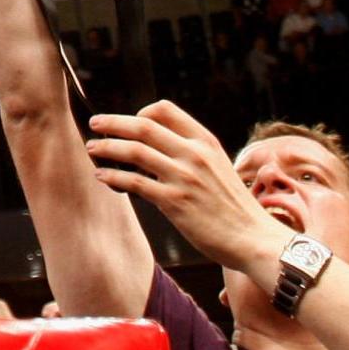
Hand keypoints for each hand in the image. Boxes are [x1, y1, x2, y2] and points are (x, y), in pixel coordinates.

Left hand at [83, 99, 284, 272]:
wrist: (256, 240)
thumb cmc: (235, 208)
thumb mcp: (219, 168)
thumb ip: (192, 155)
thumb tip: (156, 150)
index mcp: (205, 142)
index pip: (165, 110)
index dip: (140, 112)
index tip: (128, 122)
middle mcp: (194, 154)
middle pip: (143, 126)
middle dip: (113, 122)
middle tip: (95, 123)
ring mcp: (184, 177)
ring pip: (134, 150)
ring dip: (107, 147)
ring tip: (93, 148)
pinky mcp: (175, 202)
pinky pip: (134, 182)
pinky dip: (113, 176)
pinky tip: (102, 176)